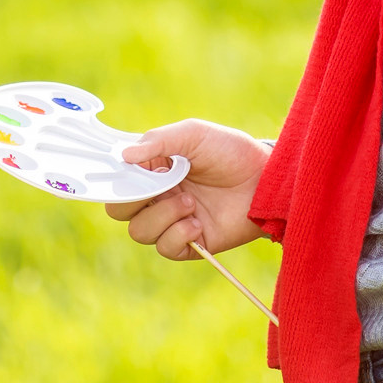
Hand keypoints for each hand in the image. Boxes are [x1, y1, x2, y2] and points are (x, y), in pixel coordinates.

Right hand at [106, 119, 270, 260]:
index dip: (116, 182)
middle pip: (120, 211)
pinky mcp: (190, 243)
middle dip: (133, 202)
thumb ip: (158, 141)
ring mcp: (172, 220)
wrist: (266, 180)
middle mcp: (158, 196)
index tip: (129, 176)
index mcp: (153, 169)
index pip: (118, 181)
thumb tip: (124, 156)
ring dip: (162, 216)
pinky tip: (198, 222)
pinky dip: (178, 235)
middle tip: (160, 189)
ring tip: (190, 203)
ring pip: (140, 232)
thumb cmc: (230, 151)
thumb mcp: (193, 134)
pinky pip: (166, 248)